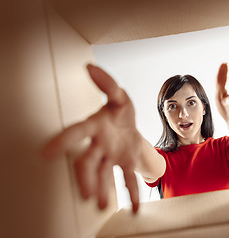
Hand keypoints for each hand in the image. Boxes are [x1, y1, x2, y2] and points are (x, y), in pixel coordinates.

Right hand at [42, 65, 138, 212]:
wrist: (129, 127)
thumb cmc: (120, 112)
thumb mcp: (119, 96)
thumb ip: (107, 84)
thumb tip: (90, 67)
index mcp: (95, 127)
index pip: (77, 133)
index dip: (63, 141)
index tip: (46, 152)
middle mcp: (99, 145)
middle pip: (88, 162)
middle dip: (85, 177)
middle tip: (85, 194)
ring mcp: (111, 157)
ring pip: (103, 174)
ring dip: (102, 189)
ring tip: (100, 204)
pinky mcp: (124, 164)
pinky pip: (128, 180)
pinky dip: (132, 194)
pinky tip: (136, 209)